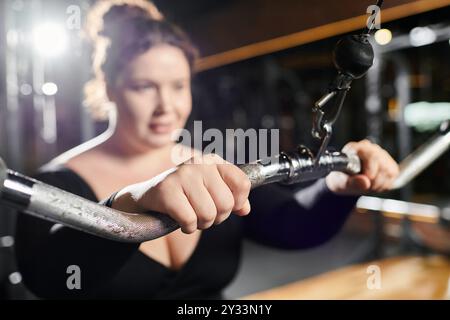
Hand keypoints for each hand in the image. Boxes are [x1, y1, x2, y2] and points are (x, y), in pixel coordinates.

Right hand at [111, 154, 251, 233]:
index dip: (238, 202)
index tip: (227, 207)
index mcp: (213, 162)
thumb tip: (245, 209)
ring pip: (209, 214)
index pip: (242, 183)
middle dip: (217, 217)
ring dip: (201, 224)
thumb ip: (232, 197)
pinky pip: (189, 220)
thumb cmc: (184, 194)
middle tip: (203, 214)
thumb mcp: (210, 190)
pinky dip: (187, 227)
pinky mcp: (167, 190)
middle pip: (227, 204)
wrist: (148, 195)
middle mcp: (199, 164)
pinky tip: (180, 220)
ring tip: (192, 216)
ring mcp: (183, 175)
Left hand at [325, 139, 398, 194]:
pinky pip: (393, 176)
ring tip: (368, 185)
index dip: (371, 168)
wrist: (345, 181)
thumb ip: (351, 182)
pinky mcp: (390, 164)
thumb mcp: (341, 182)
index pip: (370, 154)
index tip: (368, 179)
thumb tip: (364, 181)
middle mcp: (370, 149)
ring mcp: (382, 156)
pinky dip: (385, 184)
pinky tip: (374, 184)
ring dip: (379, 184)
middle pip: (382, 164)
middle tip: (366, 186)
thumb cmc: (341, 179)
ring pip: (389, 171)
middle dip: (375, 180)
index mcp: (356, 148)